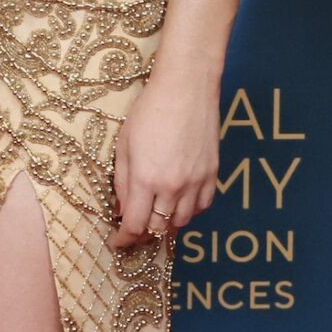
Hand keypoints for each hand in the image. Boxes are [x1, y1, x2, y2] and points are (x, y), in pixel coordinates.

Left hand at [110, 67, 216, 250]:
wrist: (187, 88)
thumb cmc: (150, 111)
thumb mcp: (124, 146)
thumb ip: (123, 183)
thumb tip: (122, 210)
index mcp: (146, 179)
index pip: (135, 226)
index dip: (125, 239)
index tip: (119, 242)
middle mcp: (173, 187)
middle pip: (158, 228)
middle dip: (143, 233)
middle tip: (134, 229)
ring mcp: (196, 182)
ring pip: (182, 221)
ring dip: (166, 224)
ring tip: (156, 215)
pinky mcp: (213, 174)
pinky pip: (202, 207)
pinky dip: (189, 211)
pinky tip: (179, 202)